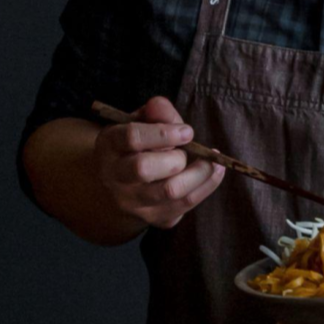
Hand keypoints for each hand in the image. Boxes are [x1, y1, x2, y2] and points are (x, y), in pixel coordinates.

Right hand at [92, 95, 224, 229]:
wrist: (122, 185)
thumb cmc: (138, 145)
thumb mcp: (141, 122)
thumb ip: (155, 112)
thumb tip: (160, 105)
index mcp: (110, 145)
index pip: (132, 138)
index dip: (163, 133)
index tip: (187, 131)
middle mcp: (114, 177)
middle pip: (144, 169)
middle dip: (176, 157)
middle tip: (188, 150)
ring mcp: (132, 202)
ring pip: (169, 191)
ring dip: (198, 173)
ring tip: (213, 161)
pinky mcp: (152, 218)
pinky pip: (184, 205)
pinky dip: (206, 186)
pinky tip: (214, 172)